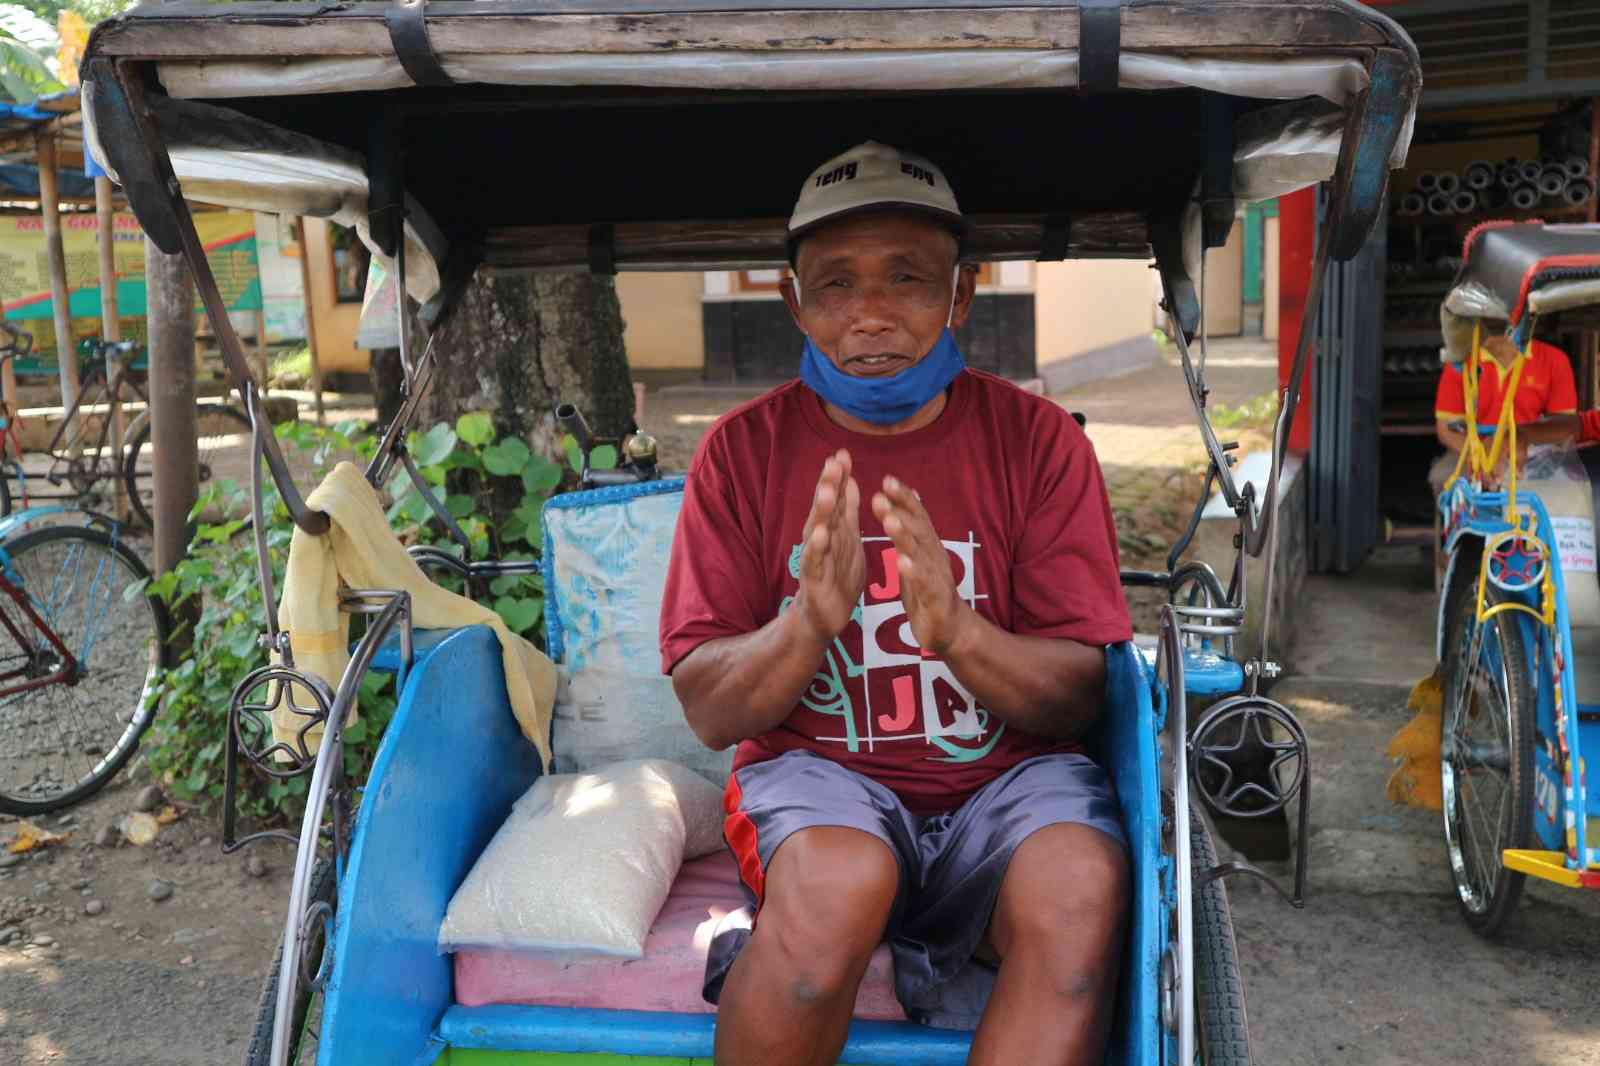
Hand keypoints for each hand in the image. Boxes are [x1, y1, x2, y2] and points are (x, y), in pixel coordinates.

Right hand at [795, 450, 864, 644]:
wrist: (824, 618)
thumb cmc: (836, 576)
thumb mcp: (847, 539)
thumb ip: (847, 510)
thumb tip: (849, 479)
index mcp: (833, 529)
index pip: (835, 498)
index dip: (839, 477)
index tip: (843, 453)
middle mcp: (820, 539)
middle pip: (824, 509)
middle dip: (828, 485)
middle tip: (833, 462)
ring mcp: (815, 558)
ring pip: (817, 531)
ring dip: (821, 511)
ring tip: (827, 490)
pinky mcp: (813, 580)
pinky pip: (814, 562)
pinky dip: (817, 547)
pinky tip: (821, 533)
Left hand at [872, 476, 970, 655]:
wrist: (951, 629)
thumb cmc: (930, 590)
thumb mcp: (919, 555)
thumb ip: (913, 526)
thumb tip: (910, 494)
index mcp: (928, 546)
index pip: (917, 516)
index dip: (904, 498)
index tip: (887, 479)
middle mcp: (935, 556)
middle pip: (918, 529)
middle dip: (901, 510)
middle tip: (881, 493)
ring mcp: (936, 577)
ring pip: (919, 553)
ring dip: (904, 535)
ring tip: (889, 520)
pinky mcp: (935, 600)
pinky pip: (924, 584)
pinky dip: (913, 572)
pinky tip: (902, 562)